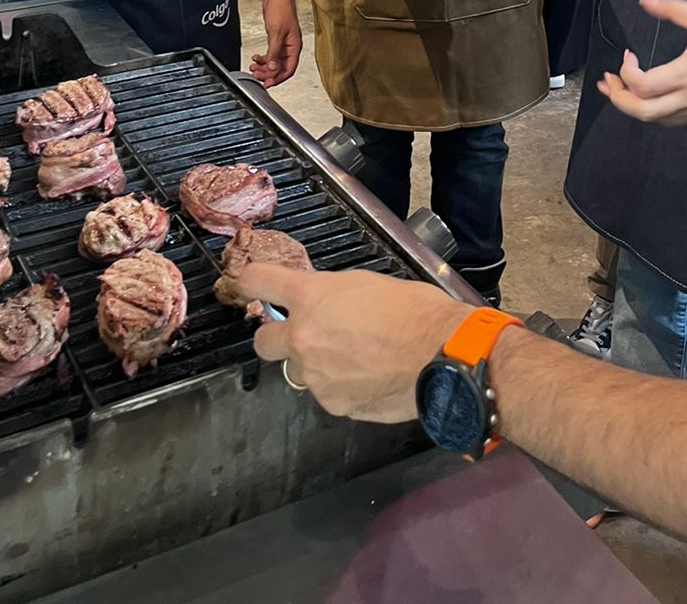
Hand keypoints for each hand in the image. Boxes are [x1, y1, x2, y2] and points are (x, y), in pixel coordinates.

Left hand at [238, 265, 464, 421]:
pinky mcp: (334, 405)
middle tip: (305, 334)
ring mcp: (315, 375)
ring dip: (317, 364)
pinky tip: (370, 377)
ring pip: (300, 371)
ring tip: (357, 358)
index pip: (259, 282)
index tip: (244, 283)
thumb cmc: (415, 310)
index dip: (248, 281)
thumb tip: (323, 306)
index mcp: (312, 296)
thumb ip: (332, 295)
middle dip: (277, 338)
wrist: (442, 355)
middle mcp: (303, 336)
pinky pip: (327, 393)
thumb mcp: (366, 284)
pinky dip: (342, 386)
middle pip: (263, 341)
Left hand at [249, 0, 301, 85]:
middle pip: (280, 68)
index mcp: (294, 46)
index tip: (268, 83)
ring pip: (274, 62)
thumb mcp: (276, 32)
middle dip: (268, 73)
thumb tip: (272, 68)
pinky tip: (256, 58)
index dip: (278, 78)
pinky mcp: (276, 39)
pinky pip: (270, 54)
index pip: (289, 69)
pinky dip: (263, 59)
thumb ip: (274, 52)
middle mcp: (290, 47)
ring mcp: (283, 43)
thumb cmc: (281, 9)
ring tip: (253, 68)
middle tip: (257, 76)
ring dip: (264, 67)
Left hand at [598, 0, 686, 125]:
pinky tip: (643, 97)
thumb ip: (672, 9)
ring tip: (617, 88)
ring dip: (630, 105)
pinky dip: (649, 111)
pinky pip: (667, 120)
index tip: (628, 54)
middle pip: (641, 112)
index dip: (626, 72)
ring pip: (653, 119)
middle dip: (618, 98)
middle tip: (608, 81)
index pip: (643, 86)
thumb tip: (645, 0)